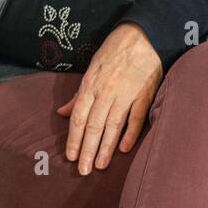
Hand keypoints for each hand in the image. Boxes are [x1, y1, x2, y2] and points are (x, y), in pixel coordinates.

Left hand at [56, 22, 161, 175]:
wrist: (142, 37)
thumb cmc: (112, 52)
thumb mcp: (90, 69)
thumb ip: (79, 95)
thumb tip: (62, 112)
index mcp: (90, 85)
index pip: (79, 118)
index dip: (74, 138)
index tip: (71, 156)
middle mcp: (106, 92)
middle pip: (95, 126)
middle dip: (88, 150)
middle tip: (83, 170)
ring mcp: (126, 94)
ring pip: (113, 126)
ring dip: (106, 148)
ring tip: (100, 165)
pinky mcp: (144, 95)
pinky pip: (136, 118)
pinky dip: (130, 134)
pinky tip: (124, 149)